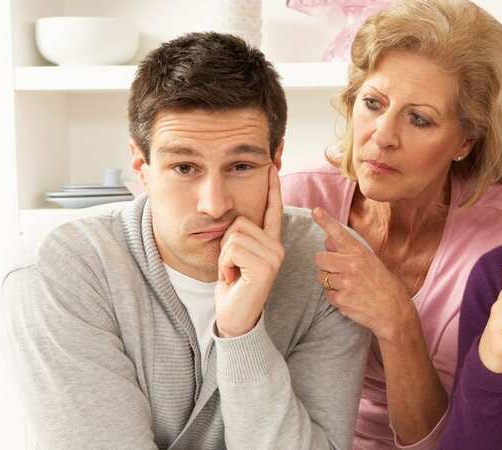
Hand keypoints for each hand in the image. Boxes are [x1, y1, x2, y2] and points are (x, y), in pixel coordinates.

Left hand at [214, 165, 283, 337]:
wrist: (234, 319)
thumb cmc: (231, 288)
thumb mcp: (233, 257)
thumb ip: (238, 236)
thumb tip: (231, 216)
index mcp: (271, 243)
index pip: (273, 210)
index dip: (272, 188)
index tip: (271, 166)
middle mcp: (277, 247)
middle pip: (240, 221)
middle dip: (226, 243)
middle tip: (231, 267)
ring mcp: (274, 257)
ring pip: (234, 234)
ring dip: (224, 255)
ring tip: (232, 273)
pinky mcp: (265, 267)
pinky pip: (233, 248)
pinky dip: (224, 264)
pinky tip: (232, 279)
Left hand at [311, 207, 414, 341]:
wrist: (393, 311)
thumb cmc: (383, 284)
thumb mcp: (371, 262)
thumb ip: (349, 251)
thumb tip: (327, 240)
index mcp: (360, 253)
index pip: (339, 234)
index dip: (326, 221)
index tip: (316, 211)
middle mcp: (351, 265)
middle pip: (319, 258)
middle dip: (325, 264)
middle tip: (338, 271)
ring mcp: (345, 283)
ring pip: (321, 277)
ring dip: (330, 281)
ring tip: (348, 286)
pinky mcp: (341, 300)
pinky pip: (327, 294)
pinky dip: (335, 297)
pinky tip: (350, 298)